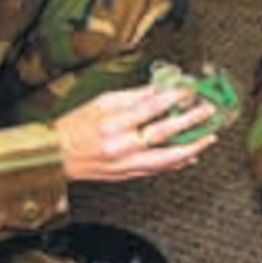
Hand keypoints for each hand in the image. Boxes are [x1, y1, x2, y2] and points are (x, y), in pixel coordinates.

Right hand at [54, 82, 218, 182]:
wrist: (54, 156)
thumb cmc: (74, 126)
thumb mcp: (102, 102)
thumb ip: (134, 96)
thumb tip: (161, 87)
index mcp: (113, 123)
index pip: (150, 108)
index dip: (173, 98)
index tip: (189, 90)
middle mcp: (121, 145)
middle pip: (163, 133)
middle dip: (190, 121)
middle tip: (208, 111)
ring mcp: (125, 164)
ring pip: (166, 158)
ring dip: (191, 147)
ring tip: (208, 138)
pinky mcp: (126, 175)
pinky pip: (157, 170)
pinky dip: (176, 163)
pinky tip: (190, 155)